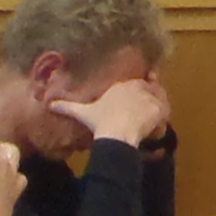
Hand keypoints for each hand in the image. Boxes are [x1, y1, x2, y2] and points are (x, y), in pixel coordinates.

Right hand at [52, 76, 169, 146]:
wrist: (115, 132)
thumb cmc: (99, 122)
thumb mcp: (82, 112)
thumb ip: (67, 107)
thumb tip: (50, 105)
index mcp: (120, 85)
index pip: (134, 83)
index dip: (138, 91)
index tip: (138, 100)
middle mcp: (135, 85)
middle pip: (148, 88)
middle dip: (149, 98)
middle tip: (146, 111)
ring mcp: (148, 95)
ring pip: (158, 97)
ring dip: (157, 107)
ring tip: (152, 119)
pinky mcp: (158, 106)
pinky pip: (165, 109)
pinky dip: (162, 117)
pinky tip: (157, 125)